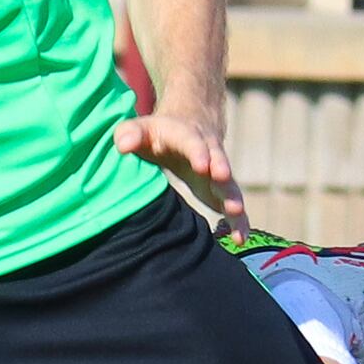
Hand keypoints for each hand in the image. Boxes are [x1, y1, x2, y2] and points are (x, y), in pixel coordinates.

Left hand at [114, 101, 243, 226]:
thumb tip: (123, 146)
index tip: (201, 166)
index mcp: (185, 136)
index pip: (192, 142)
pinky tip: (240, 238)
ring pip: (229, 184)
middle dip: (220, 169)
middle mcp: (207, 152)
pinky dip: (238, 221)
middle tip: (222, 177)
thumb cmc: (157, 134)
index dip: (198, 153)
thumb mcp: (141, 129)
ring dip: (233, 198)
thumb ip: (129, 134)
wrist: (188, 125)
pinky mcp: (221, 190)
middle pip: (217, 159)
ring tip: (235, 212)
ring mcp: (217, 171)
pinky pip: (233, 204)